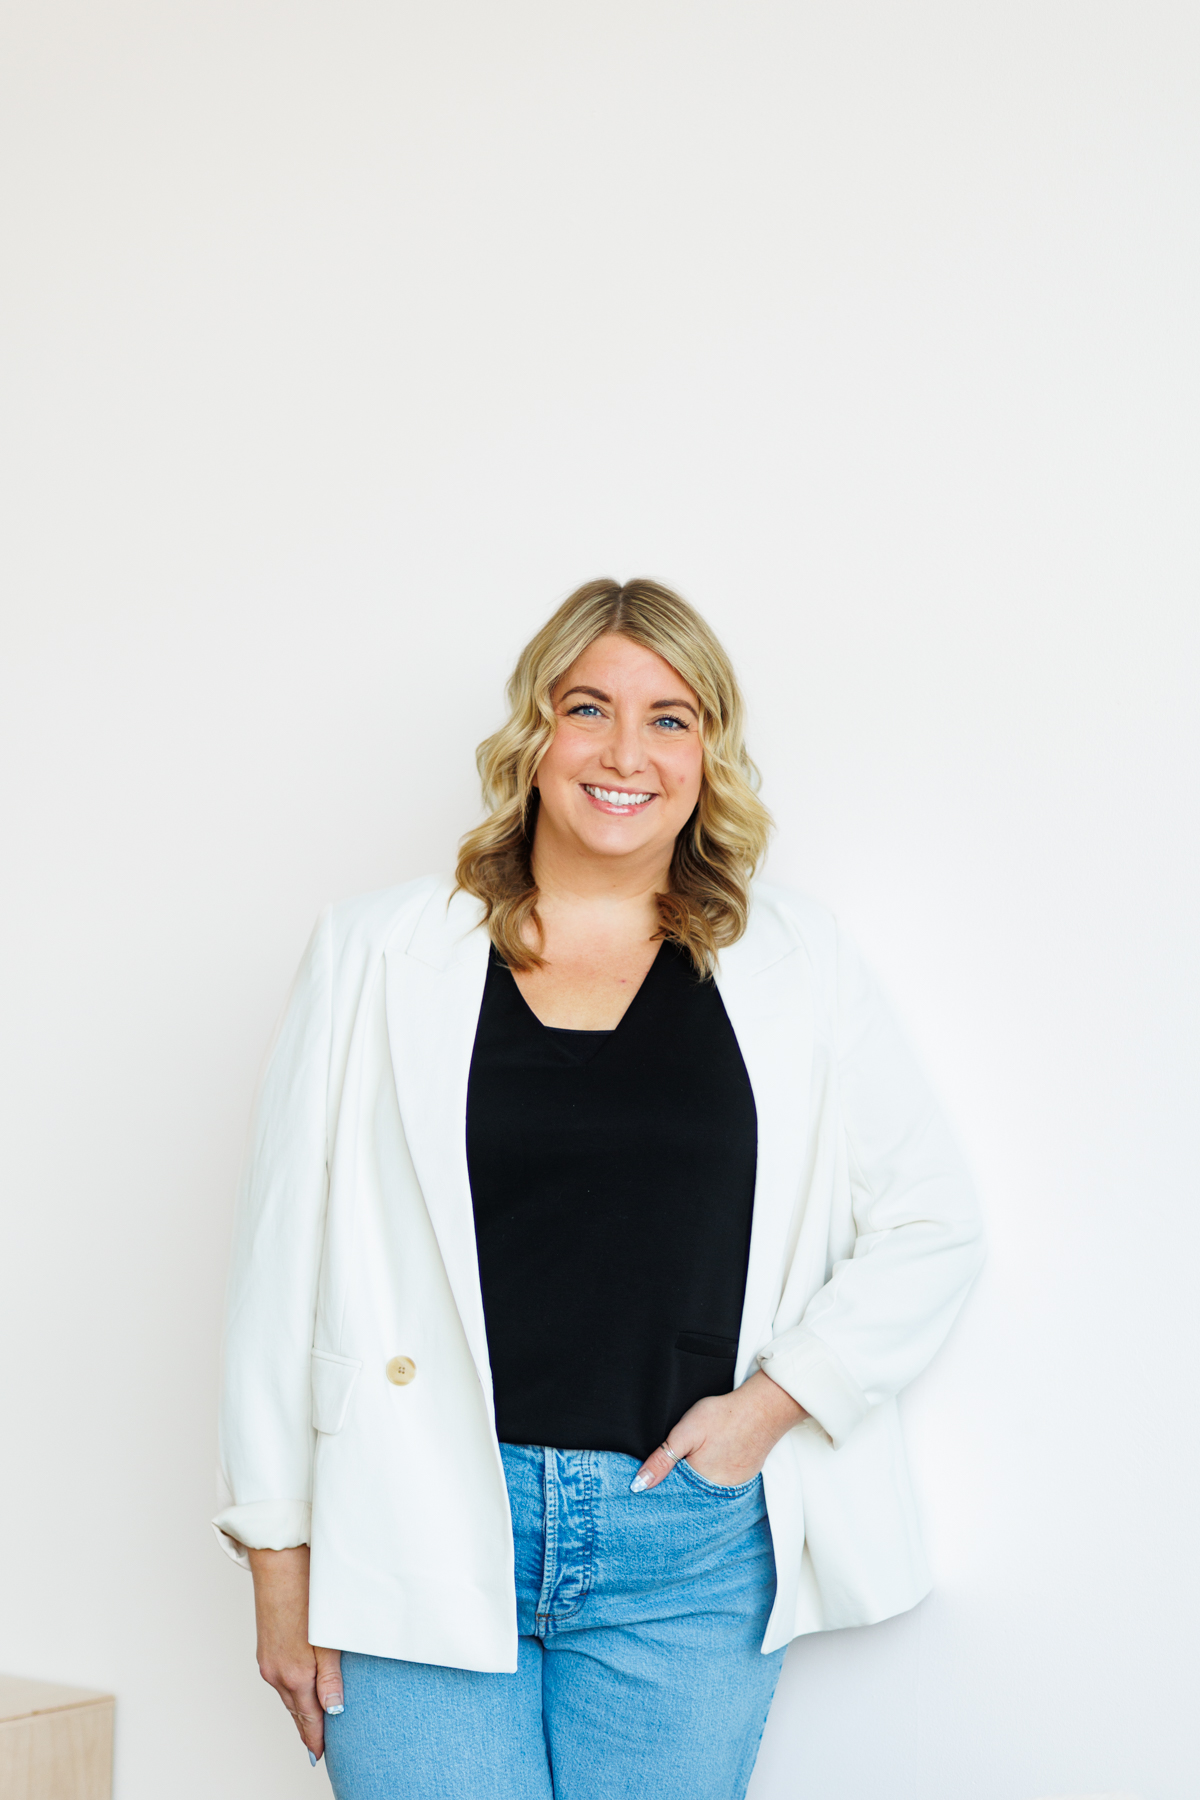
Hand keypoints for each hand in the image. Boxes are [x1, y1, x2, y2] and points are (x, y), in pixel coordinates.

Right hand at [248, 1545, 342, 1763]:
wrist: (280, 1562)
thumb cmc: (308, 1593)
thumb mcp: (327, 1639)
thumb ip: (331, 1678)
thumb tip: (334, 1712)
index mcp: (295, 1675)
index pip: (309, 1719)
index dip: (318, 1739)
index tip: (324, 1756)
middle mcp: (277, 1673)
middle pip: (296, 1712)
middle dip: (309, 1731)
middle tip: (320, 1750)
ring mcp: (268, 1661)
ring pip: (287, 1696)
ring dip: (301, 1712)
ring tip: (313, 1727)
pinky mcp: (266, 1648)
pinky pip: (280, 1681)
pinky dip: (292, 1693)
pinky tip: (300, 1693)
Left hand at [631, 1370, 805, 1491]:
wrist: (762, 1409)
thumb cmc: (723, 1417)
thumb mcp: (685, 1433)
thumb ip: (662, 1460)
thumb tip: (638, 1486)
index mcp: (699, 1485)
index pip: (672, 1498)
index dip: (659, 1491)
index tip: (647, 1487)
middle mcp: (717, 1494)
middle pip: (689, 1498)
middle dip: (676, 1491)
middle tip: (670, 1472)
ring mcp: (733, 1489)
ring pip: (704, 1494)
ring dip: (694, 1487)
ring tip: (688, 1469)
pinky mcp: (743, 1479)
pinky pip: (720, 1487)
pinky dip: (711, 1481)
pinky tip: (708, 1465)